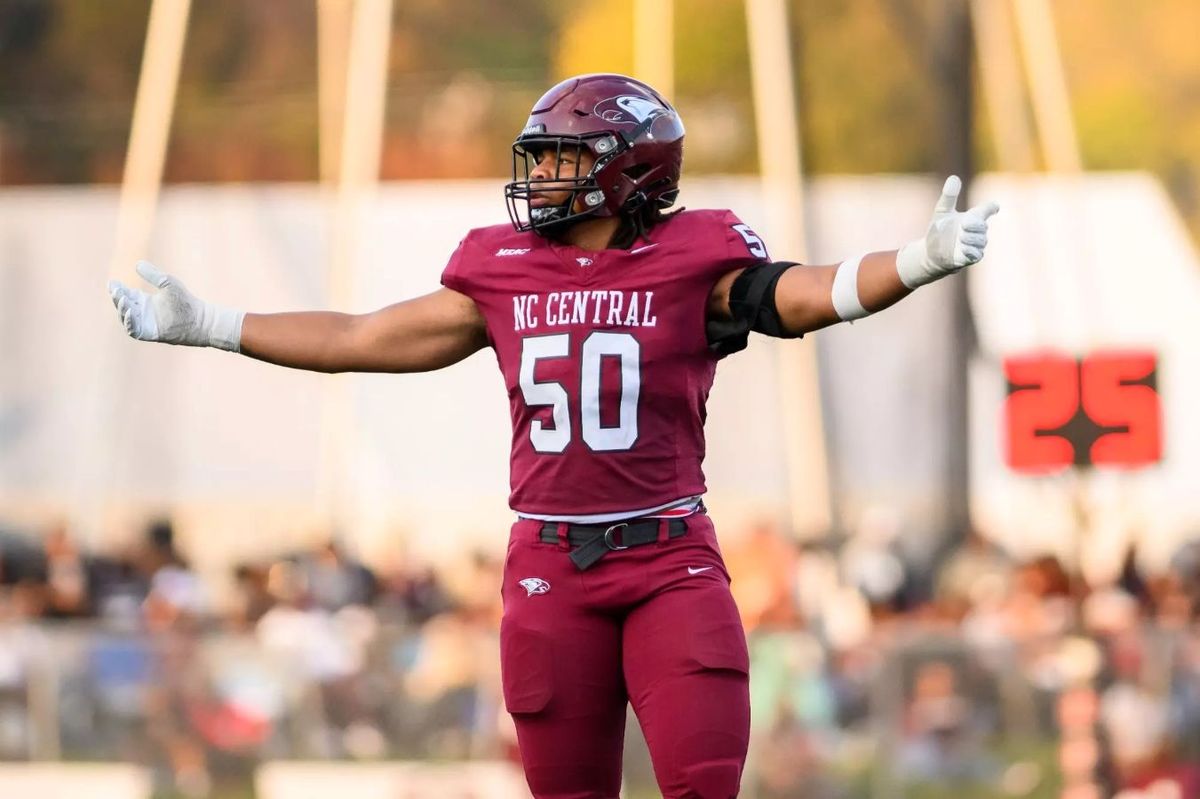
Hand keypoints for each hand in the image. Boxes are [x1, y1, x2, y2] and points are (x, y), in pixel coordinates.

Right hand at [107, 261, 243, 350]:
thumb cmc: (185, 301)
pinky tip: (130, 311)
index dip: (117, 289)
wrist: (199, 319)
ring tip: (122, 299)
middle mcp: (142, 312)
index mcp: (144, 301)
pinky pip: (133, 330)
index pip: (125, 294)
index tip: (113, 282)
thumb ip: (152, 275)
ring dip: (121, 309)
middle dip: (117, 297)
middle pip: (122, 305)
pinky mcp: (149, 333)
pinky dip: (129, 322)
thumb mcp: (167, 283)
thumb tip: (137, 263)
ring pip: (125, 317)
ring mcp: (144, 323)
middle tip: (115, 289)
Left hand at [896, 175, 999, 288]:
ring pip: (981, 241)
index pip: (987, 209)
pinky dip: (971, 251)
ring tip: (960, 237)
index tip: (994, 207)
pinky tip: (963, 248)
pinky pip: (977, 254)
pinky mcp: (970, 257)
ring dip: (972, 238)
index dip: (991, 207)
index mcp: (972, 217)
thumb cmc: (940, 230)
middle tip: (963, 225)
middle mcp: (976, 230)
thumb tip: (953, 177)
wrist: (931, 252)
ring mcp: (975, 244)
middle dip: (975, 226)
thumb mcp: (942, 211)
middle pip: (983, 226)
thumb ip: (949, 196)